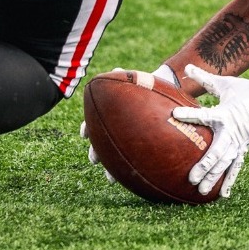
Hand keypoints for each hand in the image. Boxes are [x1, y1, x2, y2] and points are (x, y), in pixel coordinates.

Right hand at [81, 64, 180, 181]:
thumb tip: (116, 70)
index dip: (88, 129)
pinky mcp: (140, 144)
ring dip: (111, 168)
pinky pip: (136, 159)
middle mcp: (115, 127)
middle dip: (97, 153)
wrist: (164, 90)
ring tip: (111, 178)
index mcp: (111, 113)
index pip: (94, 123)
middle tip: (95, 160)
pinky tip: (136, 179)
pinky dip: (133, 169)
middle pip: (101, 143)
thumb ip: (126, 77)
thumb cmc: (148, 83)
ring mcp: (127, 137)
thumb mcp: (137, 79)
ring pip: (115, 156)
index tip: (84, 134)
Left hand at [170, 65, 248, 197]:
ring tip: (199, 190)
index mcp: (225, 114)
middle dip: (204, 165)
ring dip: (213, 177)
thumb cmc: (247, 92)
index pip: (204, 114)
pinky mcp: (243, 149)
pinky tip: (221, 196)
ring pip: (225, 164)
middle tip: (190, 177)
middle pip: (216, 152)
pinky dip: (229, 181)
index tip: (175, 114)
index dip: (190, 113)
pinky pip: (235, 167)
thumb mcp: (226, 84)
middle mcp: (232, 132)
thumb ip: (205, 79)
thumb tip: (187, 68)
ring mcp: (239, 143)